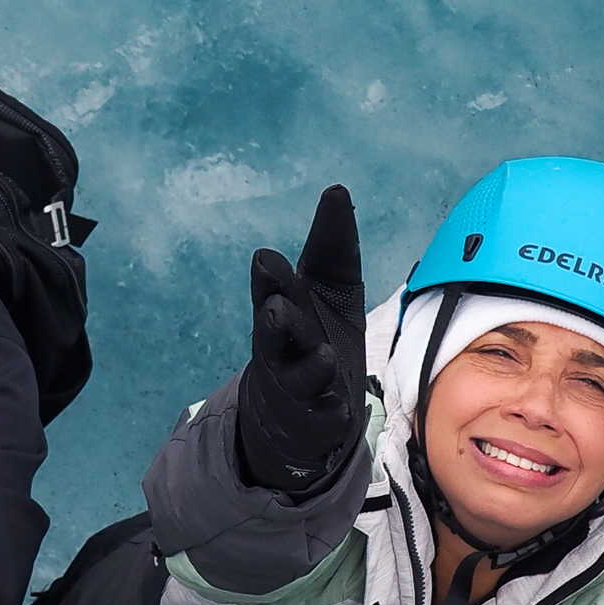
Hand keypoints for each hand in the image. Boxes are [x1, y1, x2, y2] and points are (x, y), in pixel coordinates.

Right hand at [235, 183, 367, 495]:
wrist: (296, 410)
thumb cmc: (315, 333)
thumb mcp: (328, 288)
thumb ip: (332, 245)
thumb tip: (336, 189)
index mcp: (283, 308)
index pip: (274, 290)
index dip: (270, 279)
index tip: (266, 260)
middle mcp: (281, 346)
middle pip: (276, 333)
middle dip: (277, 320)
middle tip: (276, 307)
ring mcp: (294, 384)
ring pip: (298, 374)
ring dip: (308, 365)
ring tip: (322, 357)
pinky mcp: (314, 416)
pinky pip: (322, 415)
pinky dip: (328, 411)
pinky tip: (337, 408)